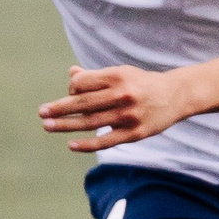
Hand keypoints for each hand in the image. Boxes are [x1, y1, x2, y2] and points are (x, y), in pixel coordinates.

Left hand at [39, 64, 196, 151]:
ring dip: (66, 125)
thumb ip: (96, 76)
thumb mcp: (121, 73)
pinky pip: (106, 141)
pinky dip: (87, 144)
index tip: (72, 93)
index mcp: (117, 76)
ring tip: (48, 126)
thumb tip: (71, 76)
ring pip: (90, 122)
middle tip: (42, 113)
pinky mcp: (135, 133)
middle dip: (59, 108)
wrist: (177, 95)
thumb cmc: (143, 83)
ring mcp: (128, 116)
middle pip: (83, 104)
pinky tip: (71, 144)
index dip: (72, 89)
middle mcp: (122, 95)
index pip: (82, 84)